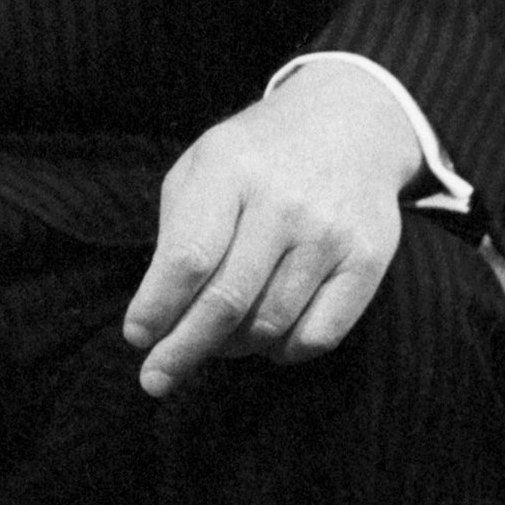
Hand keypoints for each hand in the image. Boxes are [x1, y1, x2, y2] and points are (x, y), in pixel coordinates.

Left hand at [122, 67, 421, 395]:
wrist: (346, 125)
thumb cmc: (254, 158)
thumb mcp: (202, 166)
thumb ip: (178, 230)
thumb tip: (159, 313)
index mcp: (228, 169)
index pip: (188, 257)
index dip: (158, 306)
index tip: (137, 337)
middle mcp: (282, 202)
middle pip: (227, 300)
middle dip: (184, 348)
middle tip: (155, 380)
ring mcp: (329, 233)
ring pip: (271, 324)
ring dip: (233, 347)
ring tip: (214, 342)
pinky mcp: (367, 260)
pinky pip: (321, 334)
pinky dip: (285, 351)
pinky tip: (266, 341)